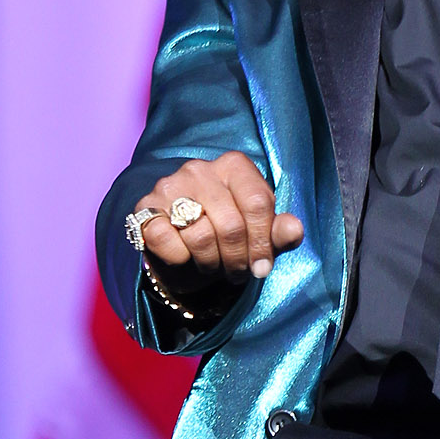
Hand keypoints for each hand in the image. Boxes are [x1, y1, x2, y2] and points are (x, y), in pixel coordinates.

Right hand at [135, 153, 303, 292]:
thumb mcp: (258, 236)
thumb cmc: (226, 238)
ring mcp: (170, 185)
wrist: (181, 250)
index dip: (263, 243)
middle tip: (238, 273)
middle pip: (231, 225)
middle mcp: (200, 168)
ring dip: (211, 263)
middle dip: (238, 260)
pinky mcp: (145, 207)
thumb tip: (294, 229)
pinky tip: (184, 257)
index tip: (262, 267)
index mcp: (235, 166)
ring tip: (214, 266)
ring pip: (200, 236)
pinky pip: (166, 240)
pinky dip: (179, 259)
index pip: (258, 203)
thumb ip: (279, 232)